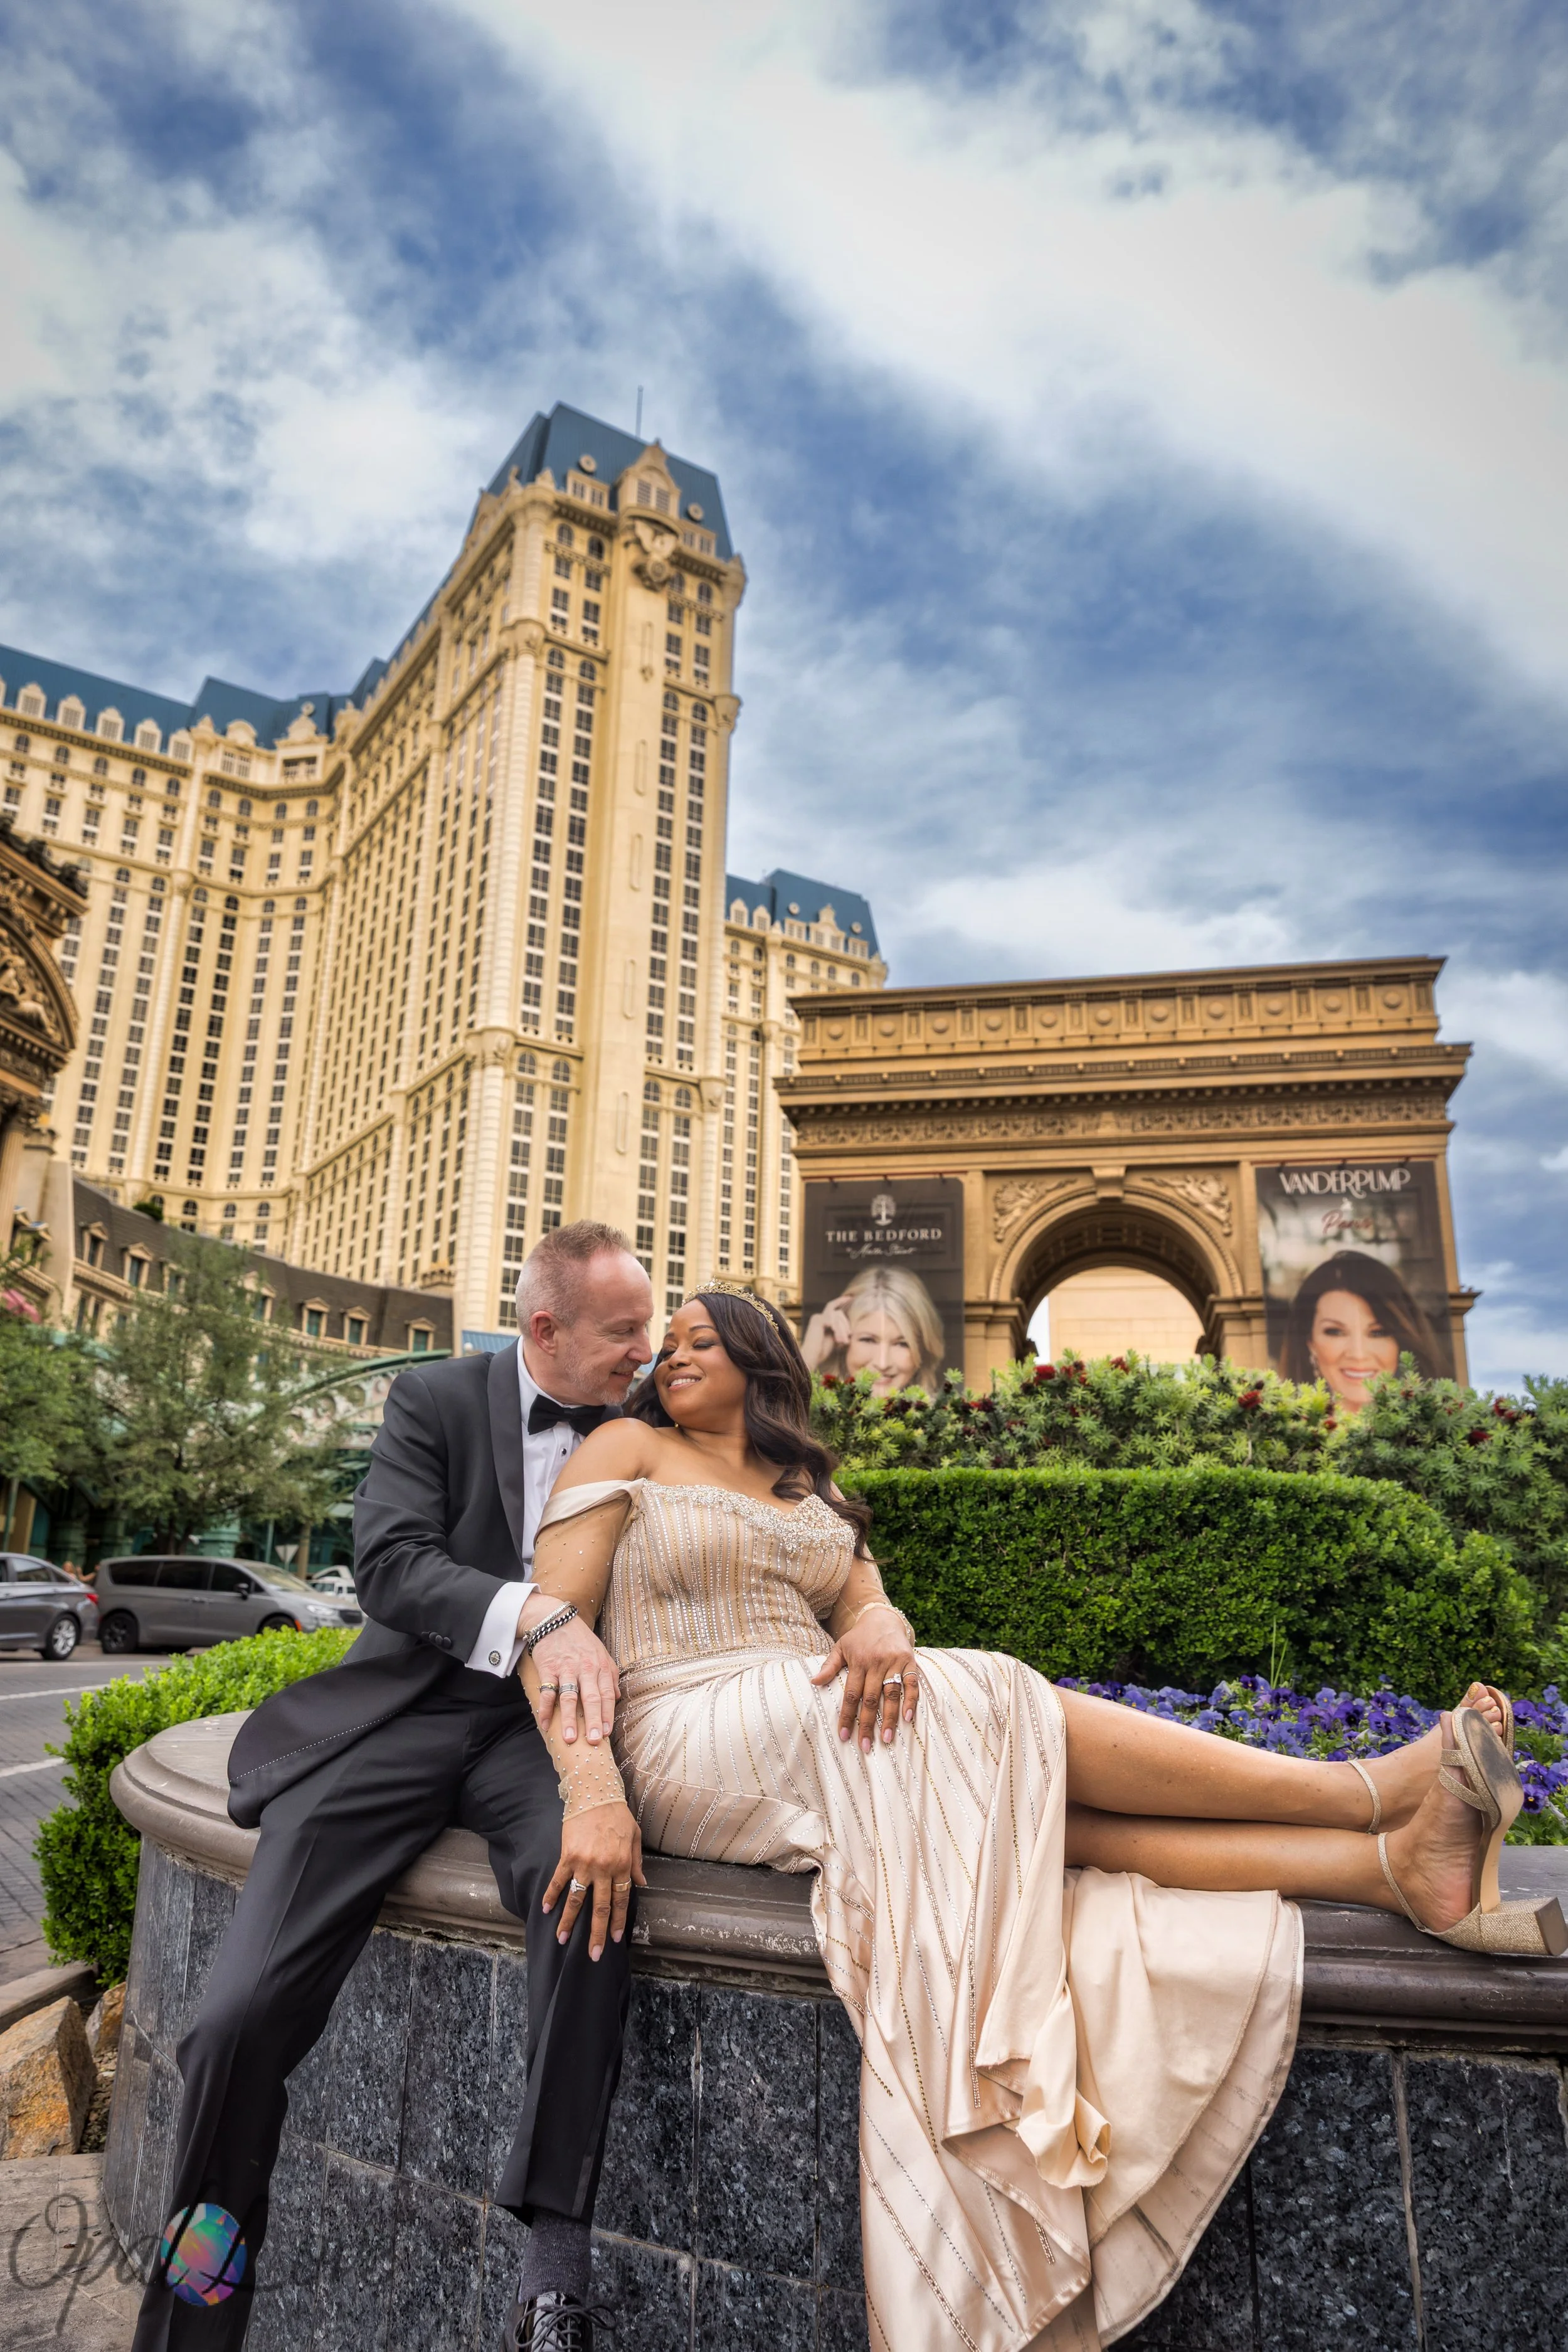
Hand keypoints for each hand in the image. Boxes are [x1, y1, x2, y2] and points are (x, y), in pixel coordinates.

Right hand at [524, 1604, 620, 1745]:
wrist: (554, 1620)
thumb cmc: (580, 1640)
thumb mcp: (601, 1653)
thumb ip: (610, 1675)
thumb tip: (617, 1697)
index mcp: (600, 1666)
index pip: (607, 1694)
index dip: (608, 1714)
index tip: (607, 1733)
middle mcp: (585, 1668)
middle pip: (591, 1698)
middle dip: (594, 1721)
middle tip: (594, 1741)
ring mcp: (566, 1668)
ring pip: (569, 1697)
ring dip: (569, 1719)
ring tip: (570, 1739)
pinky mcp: (548, 1668)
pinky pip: (547, 1691)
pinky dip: (545, 1709)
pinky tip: (545, 1724)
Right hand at [542, 1801, 646, 1960]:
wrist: (595, 1792)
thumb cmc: (617, 1814)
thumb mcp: (634, 1837)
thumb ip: (636, 1863)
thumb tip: (642, 1884)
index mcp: (622, 1865)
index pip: (621, 1900)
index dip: (618, 1921)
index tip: (615, 1939)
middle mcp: (604, 1868)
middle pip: (601, 1908)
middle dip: (597, 1933)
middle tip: (594, 1955)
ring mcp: (584, 1863)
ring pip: (577, 1900)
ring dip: (569, 1922)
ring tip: (562, 1941)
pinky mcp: (568, 1856)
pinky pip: (559, 1880)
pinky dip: (551, 1896)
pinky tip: (545, 1910)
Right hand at [800, 1293, 853, 1370]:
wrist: (811, 1358)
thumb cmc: (822, 1351)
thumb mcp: (834, 1338)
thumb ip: (839, 1329)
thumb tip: (850, 1329)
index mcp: (822, 1319)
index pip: (834, 1308)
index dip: (841, 1301)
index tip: (850, 1298)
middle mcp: (818, 1316)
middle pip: (838, 1312)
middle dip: (845, 1325)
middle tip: (847, 1338)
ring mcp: (817, 1318)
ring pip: (836, 1316)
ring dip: (842, 1330)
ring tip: (842, 1342)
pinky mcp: (818, 1321)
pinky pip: (833, 1321)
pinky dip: (837, 1330)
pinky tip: (837, 1339)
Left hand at [811, 1603, 918, 1751]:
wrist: (883, 1618)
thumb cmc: (859, 1638)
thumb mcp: (840, 1647)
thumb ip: (828, 1666)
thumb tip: (813, 1682)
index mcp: (858, 1662)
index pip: (851, 1694)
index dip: (847, 1716)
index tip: (844, 1736)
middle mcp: (876, 1663)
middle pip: (870, 1698)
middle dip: (867, 1724)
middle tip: (865, 1746)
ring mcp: (894, 1662)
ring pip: (891, 1694)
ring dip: (890, 1718)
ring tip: (887, 1739)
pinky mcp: (910, 1662)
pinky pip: (912, 1683)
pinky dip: (911, 1700)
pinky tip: (908, 1717)